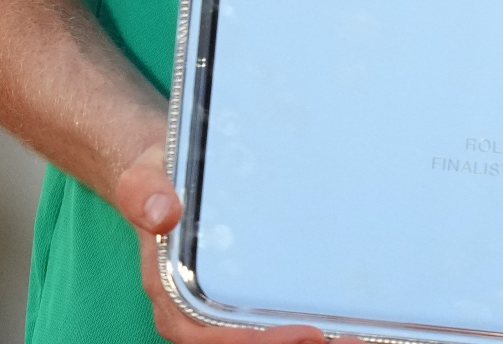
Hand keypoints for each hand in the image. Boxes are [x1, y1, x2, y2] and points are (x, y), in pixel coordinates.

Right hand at [105, 138, 331, 343]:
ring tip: (359, 335)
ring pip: (261, 340)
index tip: (305, 333)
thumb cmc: (158, 180)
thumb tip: (162, 212)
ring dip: (309, 342)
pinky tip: (348, 320)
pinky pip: (272, 322)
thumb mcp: (144, 176)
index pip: (209, 336)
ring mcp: (219, 308)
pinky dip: (310, 325)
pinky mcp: (242, 297)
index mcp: (169, 294)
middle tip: (350, 338)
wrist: (163, 178)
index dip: (254, 341)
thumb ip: (143, 192)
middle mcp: (194, 312)